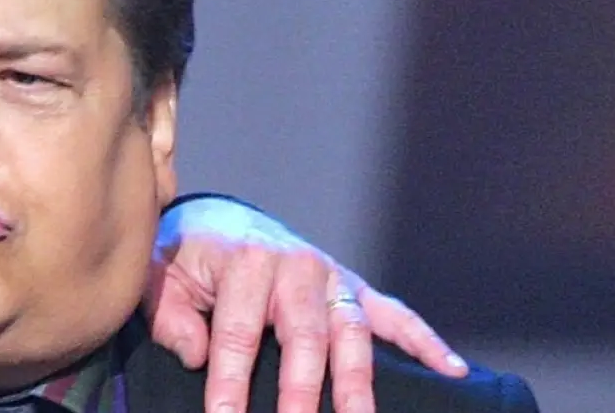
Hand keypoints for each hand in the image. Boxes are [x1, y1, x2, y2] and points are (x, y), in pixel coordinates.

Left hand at [140, 195, 468, 412]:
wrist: (219, 222)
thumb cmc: (187, 260)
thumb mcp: (161, 277)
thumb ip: (170, 315)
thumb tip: (195, 354)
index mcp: (244, 261)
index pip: (238, 333)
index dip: (231, 383)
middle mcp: (296, 266)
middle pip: (305, 338)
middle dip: (301, 392)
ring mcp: (331, 278)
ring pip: (352, 335)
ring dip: (358, 384)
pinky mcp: (353, 289)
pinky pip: (394, 314)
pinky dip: (425, 340)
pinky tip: (453, 371)